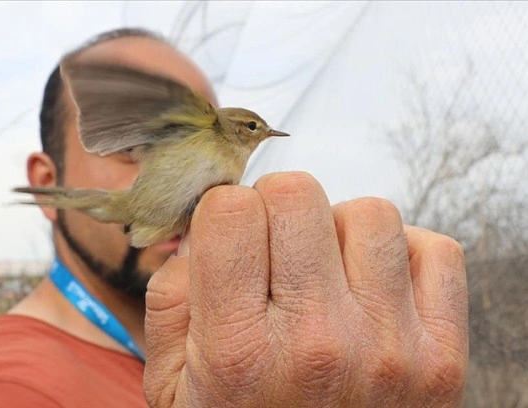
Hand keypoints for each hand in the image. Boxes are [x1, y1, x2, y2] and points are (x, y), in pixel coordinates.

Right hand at [144, 172, 467, 406]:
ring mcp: (389, 348)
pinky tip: (372, 288)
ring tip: (324, 273)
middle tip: (273, 248)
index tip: (229, 237)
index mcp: (239, 348)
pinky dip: (403, 256)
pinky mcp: (443, 356)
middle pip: (298, 194)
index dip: (224, 213)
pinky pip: (436, 250)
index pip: (233, 211)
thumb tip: (203, 227)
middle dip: (275, 209)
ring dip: (338, 231)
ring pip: (368, 212)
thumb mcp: (171, 382)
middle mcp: (318, 343)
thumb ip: (170, 296)